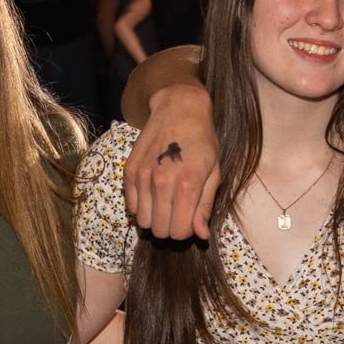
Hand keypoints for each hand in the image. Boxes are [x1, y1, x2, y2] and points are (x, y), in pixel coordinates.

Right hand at [122, 84, 219, 241]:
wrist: (179, 109)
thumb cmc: (202, 140)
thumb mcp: (214, 171)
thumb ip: (205, 205)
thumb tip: (201, 235)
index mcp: (188, 185)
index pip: (180, 231)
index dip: (186, 230)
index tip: (189, 218)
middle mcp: (162, 183)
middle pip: (160, 230)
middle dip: (170, 226)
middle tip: (177, 212)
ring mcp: (143, 177)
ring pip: (143, 221)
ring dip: (154, 218)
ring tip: (164, 202)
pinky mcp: (129, 172)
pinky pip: (131, 206)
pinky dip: (141, 205)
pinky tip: (152, 193)